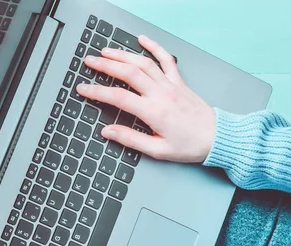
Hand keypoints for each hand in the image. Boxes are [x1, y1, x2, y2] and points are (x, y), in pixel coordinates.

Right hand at [76, 36, 215, 162]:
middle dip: (106, 65)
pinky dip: (154, 47)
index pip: (118, 97)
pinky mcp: (179, 82)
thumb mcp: (157, 150)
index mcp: (153, 112)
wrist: (218, 138)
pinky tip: (142, 39)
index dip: (97, 91)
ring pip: (143, 63)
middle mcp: (161, 94)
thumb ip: (130, 139)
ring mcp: (171, 85)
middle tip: (89, 62)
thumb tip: (108, 131)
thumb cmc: (189, 146)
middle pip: (128, 73)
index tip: (83, 88)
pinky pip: (166, 60)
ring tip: (106, 51)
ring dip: (123, 55)